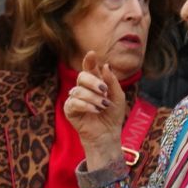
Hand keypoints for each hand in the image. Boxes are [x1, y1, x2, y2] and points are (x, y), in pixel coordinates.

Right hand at [62, 51, 127, 171]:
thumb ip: (112, 81)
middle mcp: (83, 88)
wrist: (108, 133)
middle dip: (93, 82)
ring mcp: (75, 98)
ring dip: (93, 98)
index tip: (92, 54)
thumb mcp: (118, 96)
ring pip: (79, 90)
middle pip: (82, 76)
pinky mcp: (69, 110)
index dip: (89, 60)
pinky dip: (86, 105)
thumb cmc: (113, 115)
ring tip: (103, 106)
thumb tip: (105, 65)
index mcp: (94, 82)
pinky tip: (95, 110)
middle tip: (104, 91)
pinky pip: (74, 102)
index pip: (89, 67)